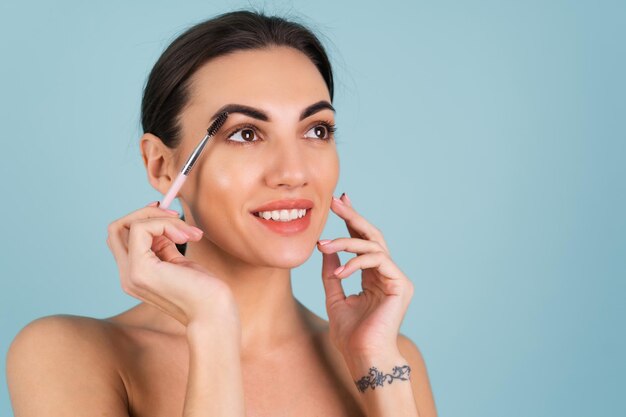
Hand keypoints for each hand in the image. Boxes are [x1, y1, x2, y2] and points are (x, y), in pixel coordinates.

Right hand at [106, 202, 239, 329]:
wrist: (214, 313)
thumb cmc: (205, 291)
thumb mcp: (179, 263)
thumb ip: (164, 246)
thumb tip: (161, 222)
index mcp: (135, 275)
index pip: (121, 237)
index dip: (142, 219)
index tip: (169, 214)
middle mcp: (126, 276)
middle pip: (116, 228)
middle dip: (146, 213)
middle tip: (175, 214)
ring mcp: (130, 274)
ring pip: (128, 225)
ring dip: (163, 219)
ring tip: (189, 233)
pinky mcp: (140, 270)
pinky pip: (141, 229)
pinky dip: (165, 224)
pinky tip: (186, 237)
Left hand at [317, 194, 413, 356]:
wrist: (363, 357)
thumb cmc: (350, 335)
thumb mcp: (334, 297)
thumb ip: (332, 272)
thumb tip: (326, 249)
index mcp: (372, 276)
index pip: (363, 241)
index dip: (352, 220)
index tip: (339, 202)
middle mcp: (386, 274)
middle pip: (371, 236)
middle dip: (353, 217)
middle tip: (337, 202)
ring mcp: (396, 278)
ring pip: (373, 245)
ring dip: (345, 242)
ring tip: (323, 245)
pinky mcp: (400, 284)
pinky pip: (378, 260)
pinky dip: (356, 263)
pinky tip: (339, 272)